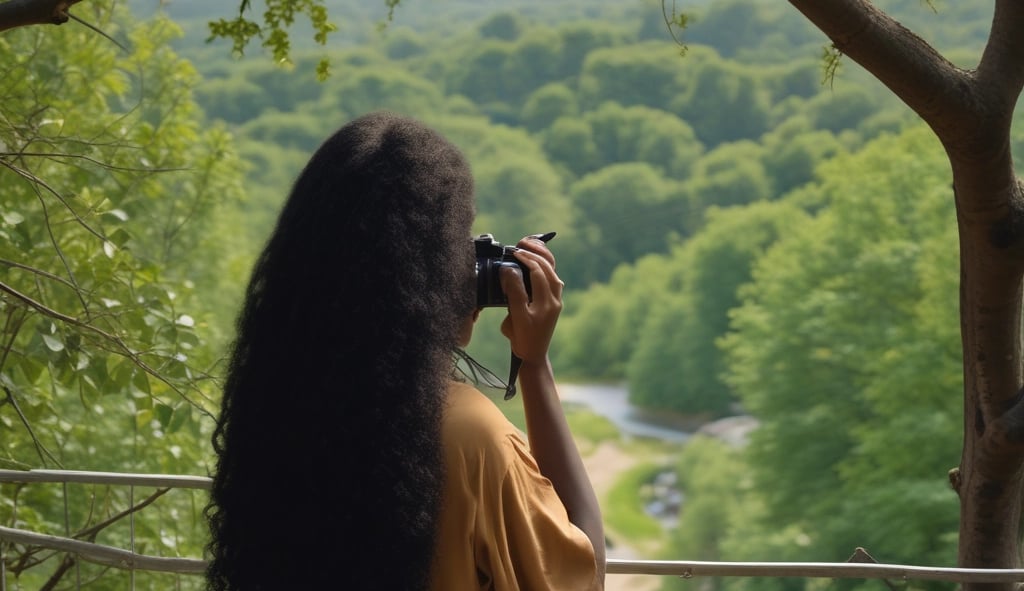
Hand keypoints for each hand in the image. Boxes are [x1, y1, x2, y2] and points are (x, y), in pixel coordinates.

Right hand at [499, 236, 563, 364]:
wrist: (533, 355)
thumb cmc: (523, 339)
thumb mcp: (516, 317)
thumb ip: (514, 292)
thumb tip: (509, 269)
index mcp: (547, 303)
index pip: (538, 273)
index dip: (526, 259)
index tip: (512, 252)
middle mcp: (555, 299)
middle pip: (549, 268)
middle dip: (535, 253)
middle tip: (520, 244)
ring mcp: (555, 300)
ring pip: (552, 271)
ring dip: (542, 257)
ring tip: (528, 246)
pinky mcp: (553, 301)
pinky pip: (551, 278)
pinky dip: (544, 266)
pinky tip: (535, 261)